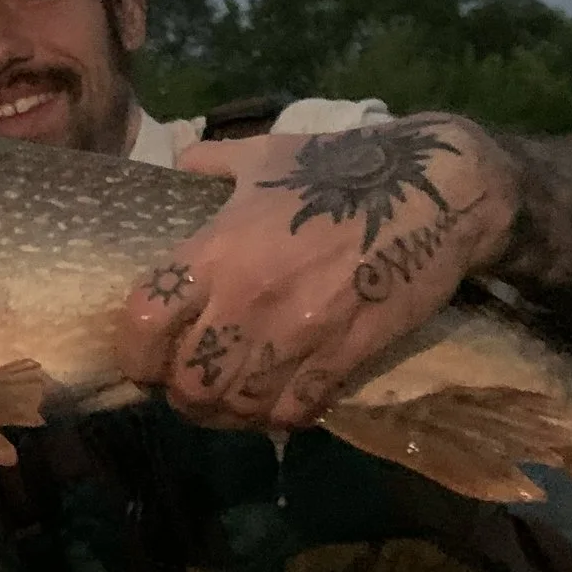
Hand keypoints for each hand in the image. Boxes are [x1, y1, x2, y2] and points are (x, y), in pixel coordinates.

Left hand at [116, 115, 518, 427]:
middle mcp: (250, 298)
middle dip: (180, 394)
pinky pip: (296, 411)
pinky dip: (280, 417)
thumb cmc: (344, 165)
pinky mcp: (348, 354)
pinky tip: (278, 404)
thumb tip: (181, 162)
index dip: (133, 356)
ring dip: (228, 413)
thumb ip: (213, 163)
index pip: (144, 323)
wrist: (437, 186)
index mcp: (218, 249)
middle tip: (188, 387)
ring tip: (229, 403)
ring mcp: (301, 332)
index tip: (142, 362)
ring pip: (239, 407)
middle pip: (188, 382)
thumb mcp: (267, 154)